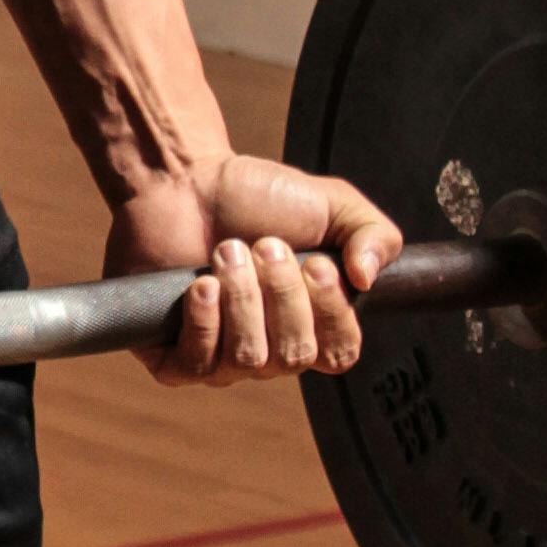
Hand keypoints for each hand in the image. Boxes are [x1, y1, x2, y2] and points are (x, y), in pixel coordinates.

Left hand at [105, 153, 403, 384]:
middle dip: (281, 294)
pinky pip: (197, 366)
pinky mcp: (173, 355)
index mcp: (312, 325)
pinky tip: (201, 284)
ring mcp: (221, 358)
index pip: (339, 354)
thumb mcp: (333, 204)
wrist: (185, 180)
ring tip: (226, 251)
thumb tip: (367, 279)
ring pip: (248, 359)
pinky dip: (204, 320)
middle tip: (263, 244)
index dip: (331, 314)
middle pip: (294, 356)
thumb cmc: (257, 198)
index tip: (315, 263)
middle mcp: (270, 350)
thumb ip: (373, 234)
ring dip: (242, 298)